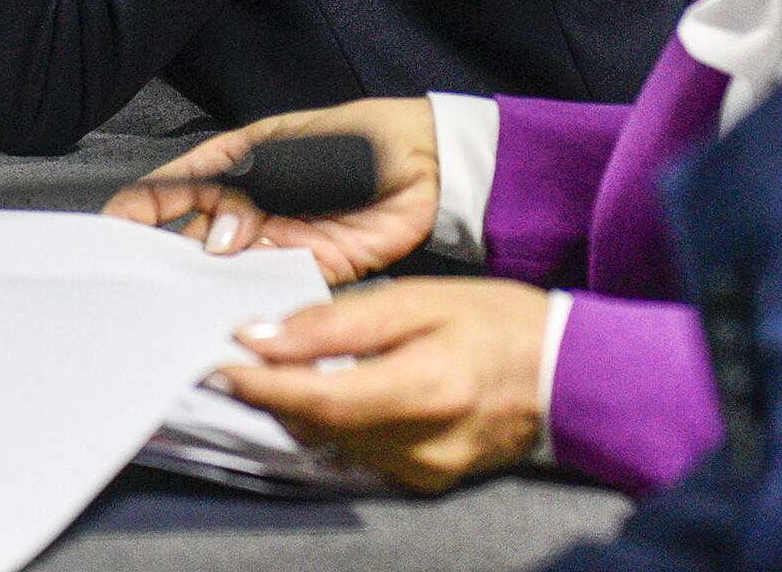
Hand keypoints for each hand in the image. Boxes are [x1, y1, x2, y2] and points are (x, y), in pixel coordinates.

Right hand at [102, 97, 438, 285]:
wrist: (428, 165)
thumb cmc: (357, 141)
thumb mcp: (290, 155)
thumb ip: (249, 195)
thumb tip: (218, 241)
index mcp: (235, 165)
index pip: (173, 188)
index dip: (139, 210)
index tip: (109, 231)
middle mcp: (248, 209)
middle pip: (193, 241)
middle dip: (166, 265)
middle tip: (141, 292)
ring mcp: (275, 242)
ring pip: (226, 274)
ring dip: (206, 292)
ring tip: (181, 314)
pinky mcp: (308, 271)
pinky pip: (269, 291)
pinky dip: (251, 305)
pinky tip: (235, 318)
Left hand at [217, 279, 551, 493]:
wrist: (563, 373)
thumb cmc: (497, 323)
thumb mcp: (419, 300)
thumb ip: (338, 322)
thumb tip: (265, 336)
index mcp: (422, 389)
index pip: (316, 401)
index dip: (260, 387)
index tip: (218, 365)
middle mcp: (419, 444)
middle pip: (316, 428)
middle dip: (270, 395)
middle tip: (234, 363)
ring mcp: (422, 471)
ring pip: (332, 445)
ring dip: (300, 410)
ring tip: (281, 372)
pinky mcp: (425, 481)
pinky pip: (359, 454)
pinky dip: (336, 425)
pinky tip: (334, 394)